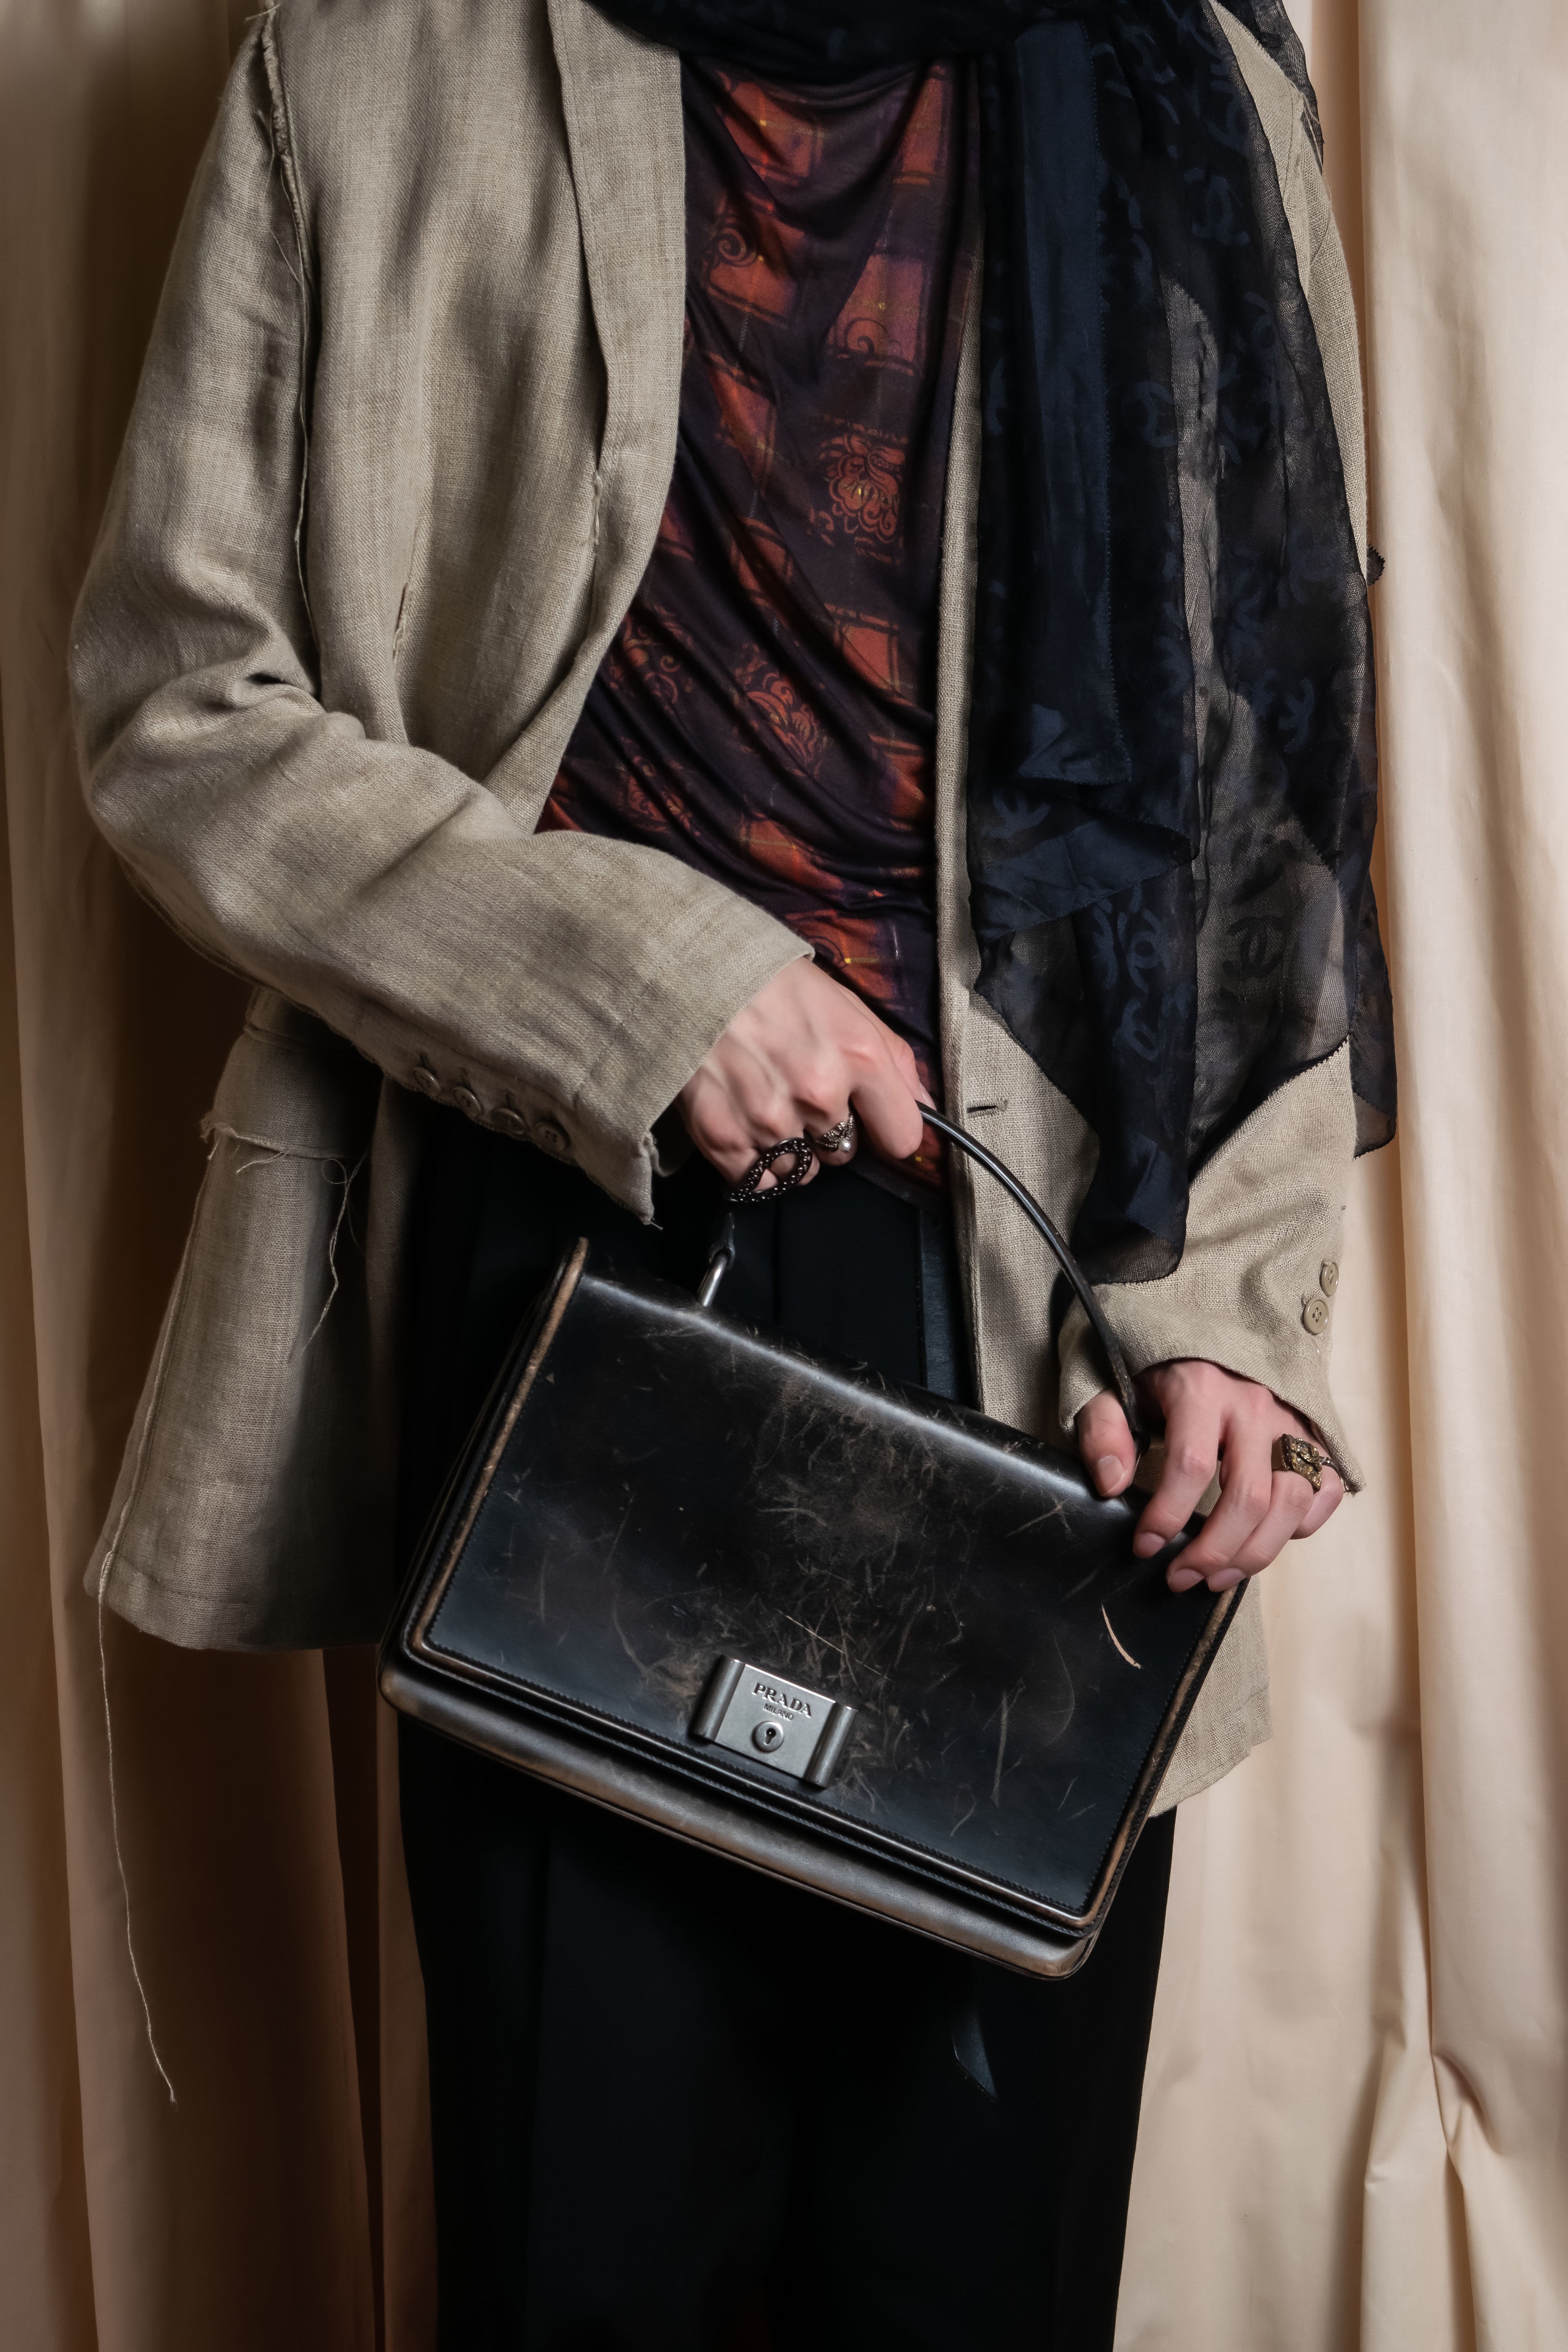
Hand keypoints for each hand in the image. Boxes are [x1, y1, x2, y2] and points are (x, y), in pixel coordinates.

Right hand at [678, 960, 926, 1191]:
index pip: (902, 1137)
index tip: (872, 1121)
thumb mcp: (843, 1002)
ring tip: (766, 1106)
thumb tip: (924, 1104)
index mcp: (858, 1055)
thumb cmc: (769, 981)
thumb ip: (891, 1056)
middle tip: (797, 1092)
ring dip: (790, 1150)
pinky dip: (753, 1164)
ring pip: (801, 1172)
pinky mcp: (725, 1138)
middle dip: (828, 1132)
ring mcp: (771, 1121)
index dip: (888, 1129)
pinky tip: (743, 1126)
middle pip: (844, 1154)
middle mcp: (819, 1095)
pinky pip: (757, 1182)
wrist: (688, 973)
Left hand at [1077, 1360, 1342, 1591]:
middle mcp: (1254, 1403)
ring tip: (1218, 1578)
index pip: (1192, 1464)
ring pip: (1292, 1501)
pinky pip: (1326, 1488)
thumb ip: (1103, 1429)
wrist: (1202, 1317)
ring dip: (1256, 1553)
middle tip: (1181, 1578)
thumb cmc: (1153, 1364)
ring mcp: (1290, 1419)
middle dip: (1213, 1552)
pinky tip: (1267, 1540)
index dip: (1167, 1515)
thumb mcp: (1109, 1383)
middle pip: (1249, 1496)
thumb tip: (1111, 1484)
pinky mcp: (1313, 1431)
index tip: (1144, 1546)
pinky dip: (1304, 1524)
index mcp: (1200, 1388)